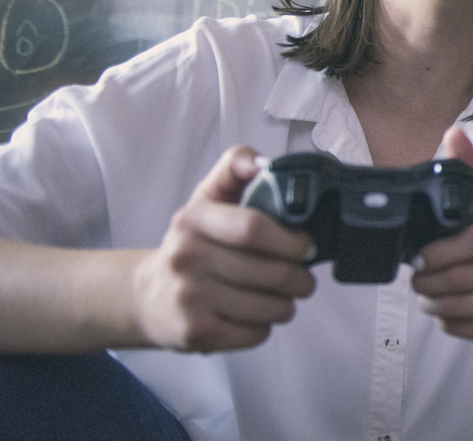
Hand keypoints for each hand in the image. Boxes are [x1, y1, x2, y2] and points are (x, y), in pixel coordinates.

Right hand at [130, 146, 315, 350]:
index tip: (304, 246)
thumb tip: (259, 162)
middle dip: (301, 279)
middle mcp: (187, 258)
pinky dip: (265, 327)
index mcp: (193, 220)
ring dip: (287, 305)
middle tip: (302, 279)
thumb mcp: (205, 201)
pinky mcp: (196, 333)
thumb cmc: (190, 246)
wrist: (146, 297)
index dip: (292, 240)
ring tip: (280, 297)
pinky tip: (253, 315)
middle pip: (273, 273)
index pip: (254, 228)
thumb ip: (232, 171)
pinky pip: (255, 333)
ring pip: (271, 307)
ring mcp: (189, 298)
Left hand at [411, 127, 472, 344]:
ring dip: (432, 303)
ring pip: (459, 306)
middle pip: (461, 278)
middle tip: (417, 278)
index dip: (440, 252)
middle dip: (428, 281)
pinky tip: (445, 313)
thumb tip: (453, 134)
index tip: (418, 256)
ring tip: (426, 295)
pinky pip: (467, 328)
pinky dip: (448, 322)